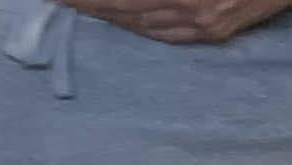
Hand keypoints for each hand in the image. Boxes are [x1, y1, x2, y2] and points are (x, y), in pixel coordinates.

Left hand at [62, 0, 291, 43]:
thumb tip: (134, 2)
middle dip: (89, 1)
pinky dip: (136, 26)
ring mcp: (204, 23)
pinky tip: (119, 21)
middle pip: (126, 7)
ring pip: (141, 22)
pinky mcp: (214, 31)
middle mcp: (192, 8)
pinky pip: (165, 34)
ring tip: (77, 6)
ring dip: (106, 14)